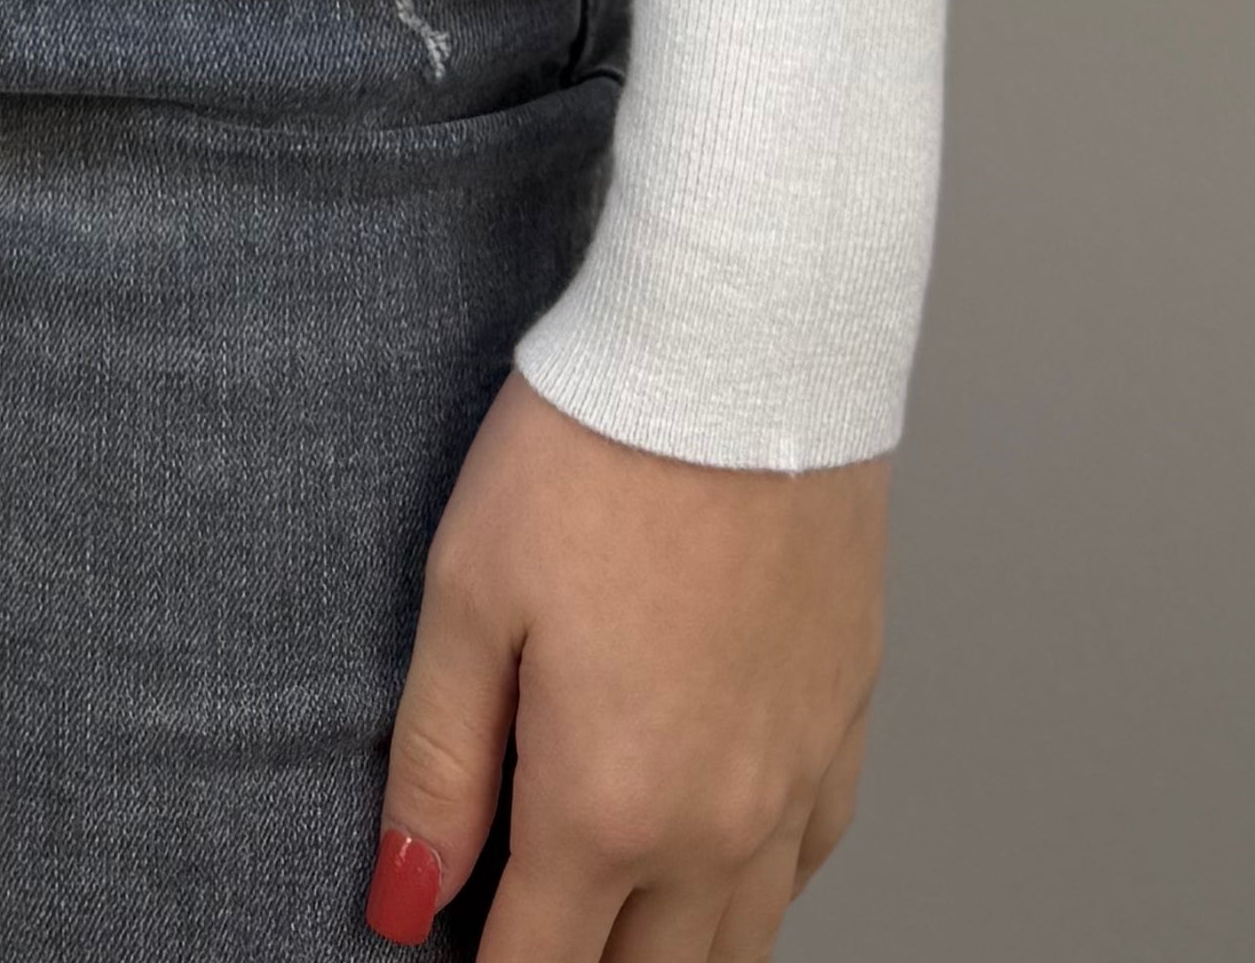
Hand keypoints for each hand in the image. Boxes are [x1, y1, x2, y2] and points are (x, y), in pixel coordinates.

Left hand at [366, 377, 882, 956]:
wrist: (740, 352)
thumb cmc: (593, 452)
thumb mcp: (468, 595)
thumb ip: (438, 767)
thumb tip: (406, 899)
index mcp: (609, 806)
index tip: (450, 945)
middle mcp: (718, 826)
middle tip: (522, 914)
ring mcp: (797, 783)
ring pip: (738, 946)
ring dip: (665, 949)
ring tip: (603, 905)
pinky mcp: (848, 725)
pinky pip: (806, 865)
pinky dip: (750, 883)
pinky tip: (705, 843)